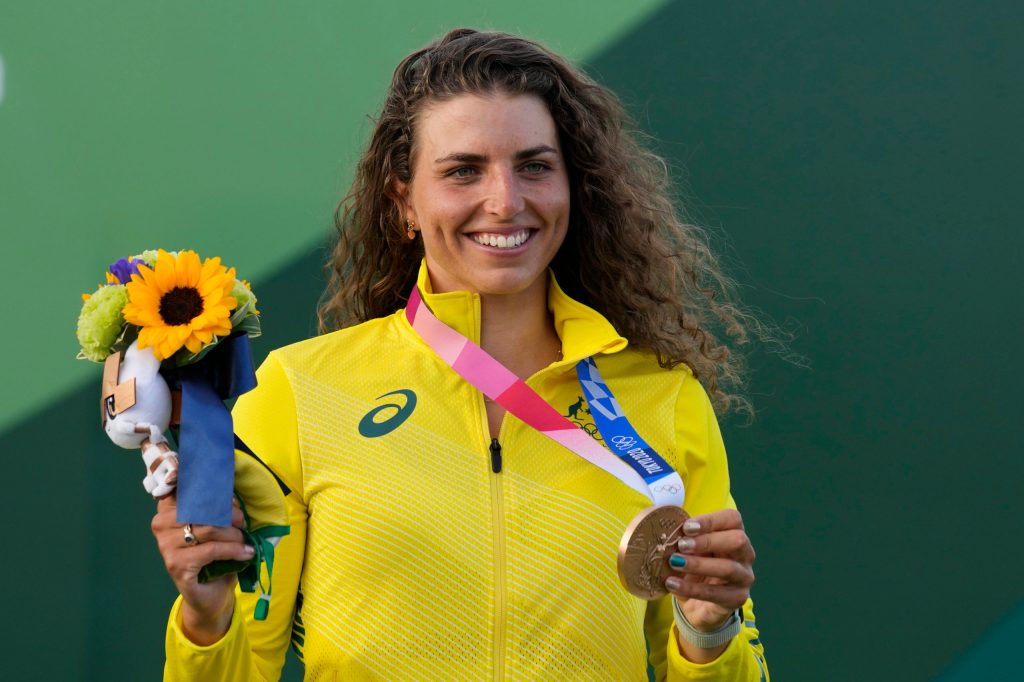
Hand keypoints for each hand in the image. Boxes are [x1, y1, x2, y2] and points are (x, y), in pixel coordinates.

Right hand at [151, 492, 252, 643]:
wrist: (211, 593)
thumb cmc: (214, 555)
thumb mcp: (216, 525)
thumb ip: (216, 505)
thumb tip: (231, 485)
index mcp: (168, 509)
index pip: (179, 485)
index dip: (197, 479)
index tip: (215, 477)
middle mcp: (161, 524)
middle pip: (201, 507)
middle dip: (229, 513)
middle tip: (243, 522)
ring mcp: (165, 546)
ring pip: (209, 529)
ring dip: (234, 534)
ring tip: (246, 539)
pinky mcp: (176, 564)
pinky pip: (212, 550)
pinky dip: (234, 550)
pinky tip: (247, 553)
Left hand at [665, 508, 754, 630]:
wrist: (699, 605)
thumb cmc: (695, 569)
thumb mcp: (690, 550)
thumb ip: (685, 539)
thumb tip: (667, 532)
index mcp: (735, 534)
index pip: (732, 519)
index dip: (710, 520)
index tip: (686, 527)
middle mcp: (745, 554)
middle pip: (737, 540)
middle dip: (707, 541)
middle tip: (681, 545)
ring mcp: (744, 577)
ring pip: (728, 568)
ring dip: (698, 564)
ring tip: (674, 563)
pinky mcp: (737, 599)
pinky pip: (715, 593)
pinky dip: (691, 588)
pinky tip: (672, 584)